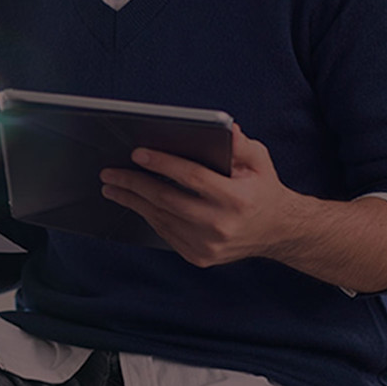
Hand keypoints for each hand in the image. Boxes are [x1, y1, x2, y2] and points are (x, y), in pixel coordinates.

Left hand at [98, 124, 304, 267]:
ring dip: (132, 201)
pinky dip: (147, 215)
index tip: (137, 153)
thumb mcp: (260, 161)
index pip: (192, 177)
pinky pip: (165, 233)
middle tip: (109, 172)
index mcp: (237, 199)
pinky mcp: (200, 256)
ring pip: (161, 219)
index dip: (163, 164)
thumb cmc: (262, 189)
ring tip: (112, 186)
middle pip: (167, 200)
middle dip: (134, 184)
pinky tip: (134, 202)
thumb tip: (226, 128)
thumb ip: (241, 145)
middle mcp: (221, 225)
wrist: (277, 232)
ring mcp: (209, 245)